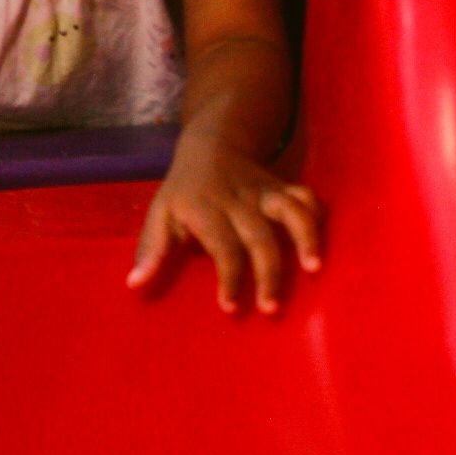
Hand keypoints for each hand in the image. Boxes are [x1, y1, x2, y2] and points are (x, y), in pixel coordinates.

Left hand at [127, 131, 322, 311]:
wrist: (210, 145)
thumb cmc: (183, 191)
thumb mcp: (160, 214)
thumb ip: (151, 250)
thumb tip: (134, 284)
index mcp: (203, 208)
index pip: (222, 246)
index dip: (229, 278)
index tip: (231, 308)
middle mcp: (237, 199)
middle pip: (259, 236)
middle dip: (268, 274)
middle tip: (271, 309)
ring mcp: (263, 191)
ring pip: (289, 210)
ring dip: (304, 237)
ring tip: (314, 269)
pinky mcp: (282, 187)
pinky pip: (305, 196)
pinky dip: (316, 216)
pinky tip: (322, 244)